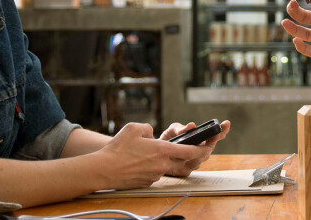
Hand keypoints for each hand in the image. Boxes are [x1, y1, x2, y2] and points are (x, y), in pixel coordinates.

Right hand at [95, 120, 229, 189]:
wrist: (103, 170)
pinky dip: (152, 168)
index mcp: (162, 150)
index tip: (207, 147)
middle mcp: (162, 164)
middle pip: (183, 161)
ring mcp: (155, 175)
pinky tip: (139, 163)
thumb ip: (148, 128)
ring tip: (146, 155)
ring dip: (164, 161)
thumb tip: (153, 134)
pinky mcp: (148, 183)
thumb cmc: (117, 149)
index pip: (189, 150)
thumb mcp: (134, 128)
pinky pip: (155, 173)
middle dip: (190, 156)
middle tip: (193, 151)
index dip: (201, 149)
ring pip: (167, 166)